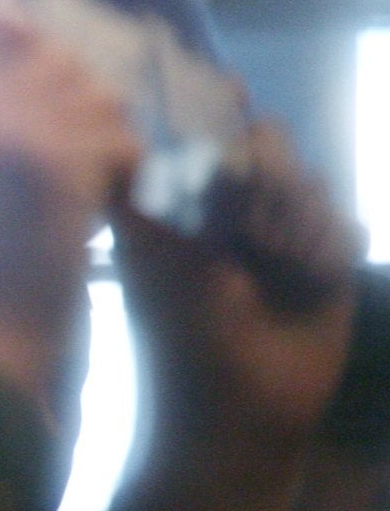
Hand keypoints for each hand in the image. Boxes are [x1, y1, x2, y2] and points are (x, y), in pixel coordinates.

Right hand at [0, 6, 139, 407]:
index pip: (11, 34)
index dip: (45, 77)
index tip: (43, 133)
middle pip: (63, 62)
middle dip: (81, 111)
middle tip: (63, 173)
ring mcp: (7, 127)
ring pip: (100, 98)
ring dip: (107, 145)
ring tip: (75, 194)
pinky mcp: (56, 161)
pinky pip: (119, 141)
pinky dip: (122, 180)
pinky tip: (91, 211)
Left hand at [114, 122, 359, 510]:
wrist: (235, 415)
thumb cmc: (181, 339)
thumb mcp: (165, 261)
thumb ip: (175, 191)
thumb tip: (175, 129)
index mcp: (177, 201)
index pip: (204, 130)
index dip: (220, 112)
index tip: (234, 95)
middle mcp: (229, 210)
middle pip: (270, 145)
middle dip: (271, 177)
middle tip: (252, 232)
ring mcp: (280, 235)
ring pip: (313, 184)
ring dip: (300, 220)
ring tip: (280, 267)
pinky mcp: (324, 266)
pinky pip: (346, 227)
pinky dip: (330, 250)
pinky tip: (310, 283)